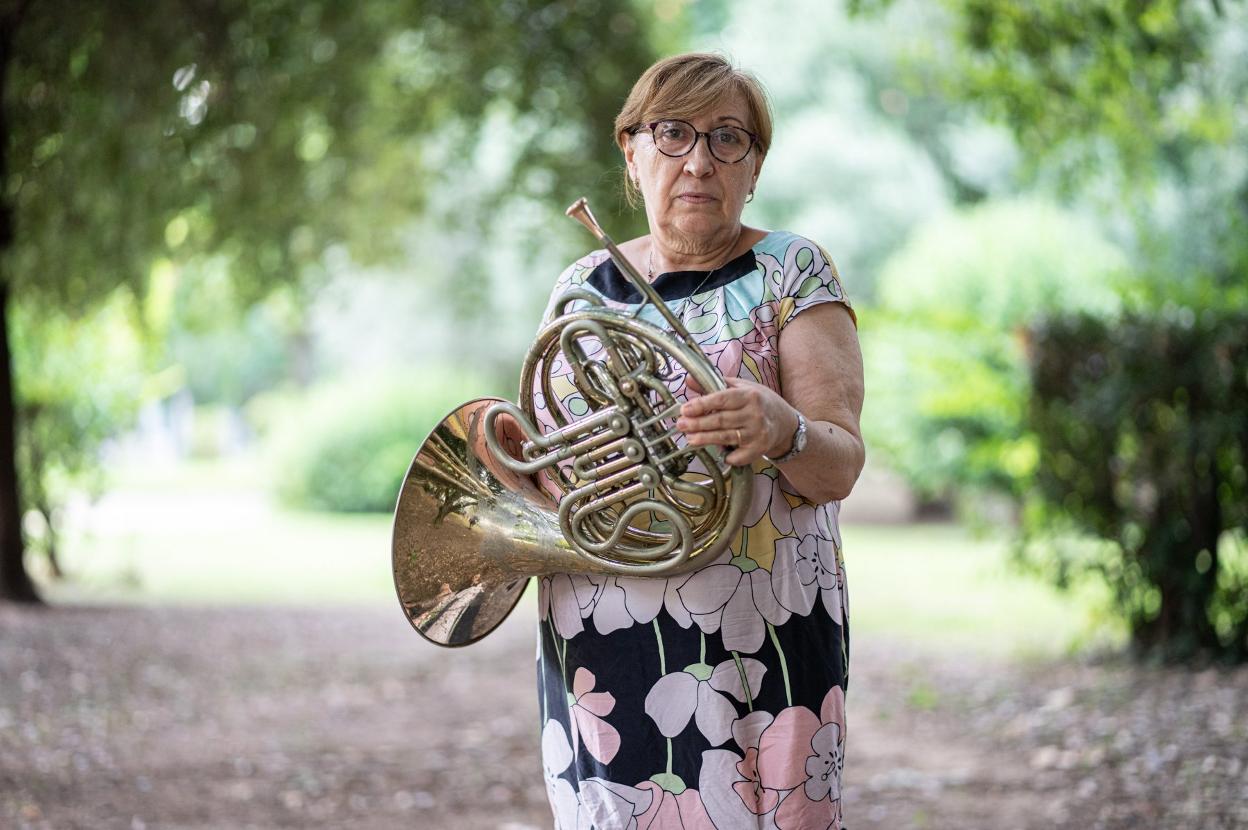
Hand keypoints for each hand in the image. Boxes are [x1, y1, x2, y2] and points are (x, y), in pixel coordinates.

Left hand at [676, 376, 796, 465]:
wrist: (785, 423)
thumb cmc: (759, 403)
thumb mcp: (741, 387)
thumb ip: (715, 384)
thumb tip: (688, 380)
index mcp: (749, 395)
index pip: (722, 399)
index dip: (702, 405)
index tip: (685, 409)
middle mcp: (755, 414)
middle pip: (721, 420)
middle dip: (698, 424)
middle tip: (680, 425)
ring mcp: (757, 432)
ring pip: (726, 437)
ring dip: (706, 439)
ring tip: (689, 439)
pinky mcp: (759, 449)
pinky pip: (739, 456)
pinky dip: (728, 456)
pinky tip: (719, 454)